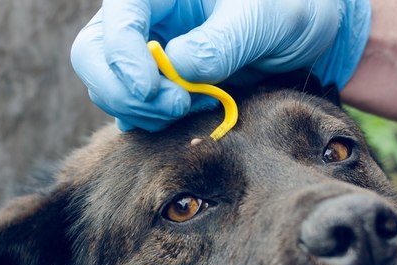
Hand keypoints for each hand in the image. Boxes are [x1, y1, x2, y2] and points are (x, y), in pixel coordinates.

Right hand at [70, 0, 370, 130]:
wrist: (304, 33)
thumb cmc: (289, 9)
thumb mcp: (266, 18)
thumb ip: (223, 40)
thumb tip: (176, 67)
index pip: (117, 18)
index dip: (122, 57)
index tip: (152, 91)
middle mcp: (144, 18)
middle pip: (92, 56)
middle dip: (125, 91)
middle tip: (175, 107)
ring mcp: (146, 51)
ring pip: (109, 87)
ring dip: (143, 110)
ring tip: (193, 106)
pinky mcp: (157, 81)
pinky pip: (132, 106)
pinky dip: (151, 120)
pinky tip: (188, 113)